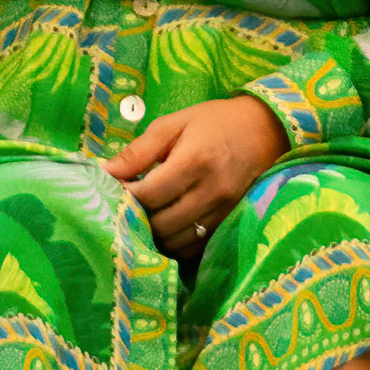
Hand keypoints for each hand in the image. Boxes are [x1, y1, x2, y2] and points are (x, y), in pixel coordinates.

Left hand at [101, 96, 289, 256]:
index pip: (149, 194)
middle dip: (139, 216)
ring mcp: (223, 211)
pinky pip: (195, 247)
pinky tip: (168, 224)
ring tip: (147, 214)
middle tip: (129, 204)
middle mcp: (211, 191)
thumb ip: (139, 151)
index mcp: (194, 161)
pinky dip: (176, 242)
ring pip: (177, 241)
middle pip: (161, 223)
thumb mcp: (173, 124)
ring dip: (155, 233)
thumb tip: (105, 172)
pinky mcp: (229, 223)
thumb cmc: (214, 122)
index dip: (126, 195)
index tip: (117, 188)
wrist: (265, 130)